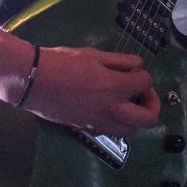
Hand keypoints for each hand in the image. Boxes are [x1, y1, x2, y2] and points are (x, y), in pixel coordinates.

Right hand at [25, 46, 160, 137]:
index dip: (144, 74)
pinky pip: (113, 132)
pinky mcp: (87, 129)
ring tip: (126, 102)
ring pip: (132, 131)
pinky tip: (109, 108)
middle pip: (149, 118)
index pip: (146, 83)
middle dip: (152, 104)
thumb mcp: (93, 54)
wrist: (33, 81)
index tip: (134, 70)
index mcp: (116, 87)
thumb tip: (137, 64)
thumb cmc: (61, 62)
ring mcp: (100, 123)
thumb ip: (119, 61)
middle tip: (141, 92)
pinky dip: (118, 122)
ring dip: (136, 117)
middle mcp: (112, 110)